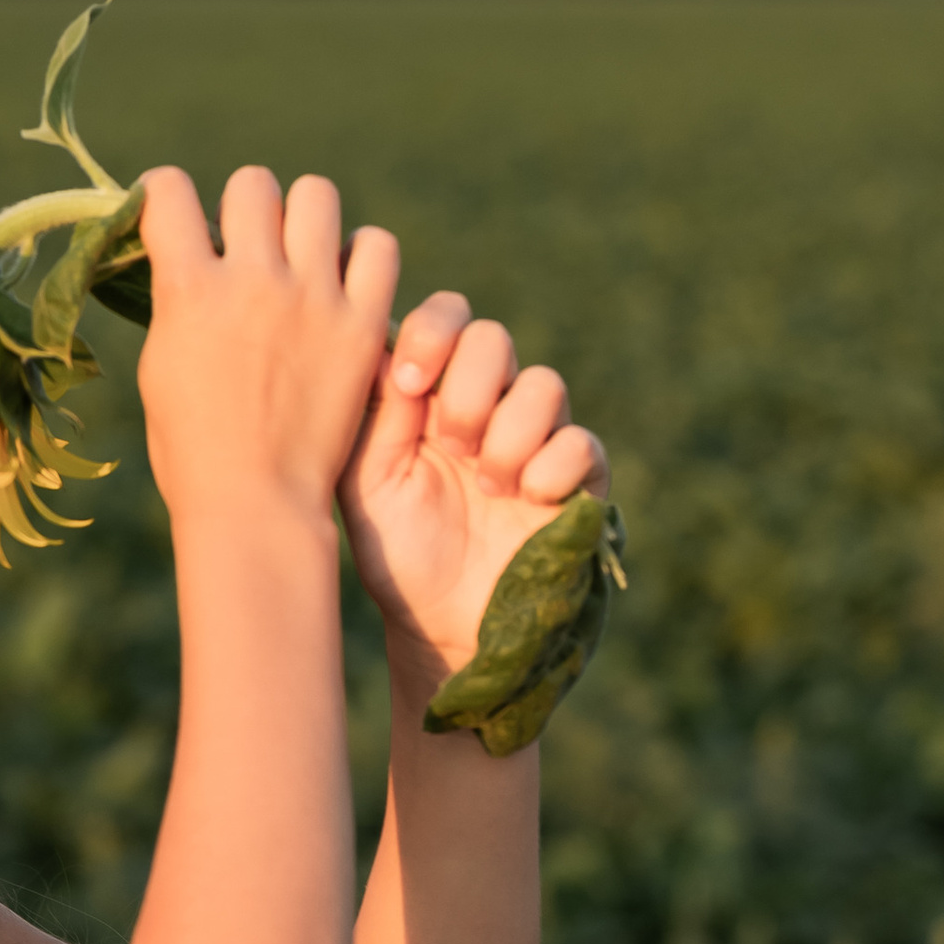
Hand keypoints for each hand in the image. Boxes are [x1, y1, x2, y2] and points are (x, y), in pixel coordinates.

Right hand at [137, 165, 401, 534]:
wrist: (255, 501)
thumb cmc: (191, 446)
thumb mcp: (160, 363)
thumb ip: (175, 300)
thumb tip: (179, 254)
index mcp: (188, 289)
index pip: (168, 189)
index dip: (163, 194)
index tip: (170, 215)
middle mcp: (252, 279)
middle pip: (252, 183)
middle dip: (244, 207)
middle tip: (247, 246)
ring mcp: (313, 298)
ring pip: (317, 196)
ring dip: (303, 219)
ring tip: (300, 255)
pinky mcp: (362, 324)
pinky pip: (377, 247)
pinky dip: (362, 256)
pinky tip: (346, 282)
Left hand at [340, 292, 608, 677]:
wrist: (441, 624)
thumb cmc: (396, 549)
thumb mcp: (363, 479)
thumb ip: (370, 411)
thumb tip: (378, 343)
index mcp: (431, 394)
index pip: (446, 319)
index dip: (433, 333)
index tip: (407, 381)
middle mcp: (487, 405)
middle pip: (494, 337)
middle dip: (468, 386)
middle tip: (450, 442)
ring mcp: (535, 439)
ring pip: (543, 384)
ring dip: (508, 433)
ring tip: (486, 484)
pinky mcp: (577, 481)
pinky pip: (580, 443)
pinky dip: (551, 467)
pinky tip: (524, 499)